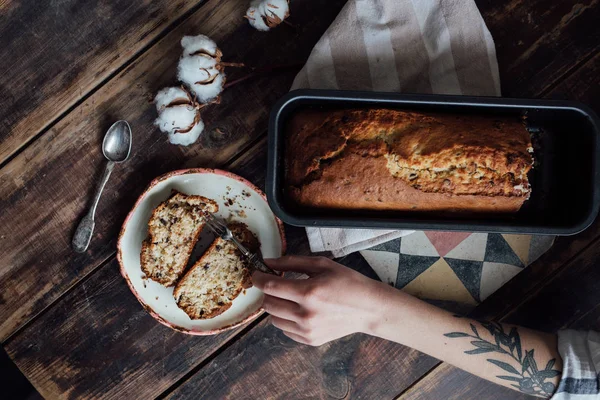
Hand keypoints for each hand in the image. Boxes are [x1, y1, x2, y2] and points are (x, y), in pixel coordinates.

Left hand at [252, 256, 389, 345]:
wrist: (368, 309)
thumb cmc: (348, 282)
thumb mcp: (322, 264)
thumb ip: (291, 262)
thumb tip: (268, 262)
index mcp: (308, 292)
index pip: (270, 287)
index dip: (258, 279)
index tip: (256, 274)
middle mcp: (306, 315)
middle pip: (268, 304)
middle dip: (267, 292)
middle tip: (276, 284)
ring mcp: (307, 330)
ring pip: (273, 319)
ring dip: (276, 306)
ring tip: (291, 298)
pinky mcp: (310, 340)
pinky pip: (285, 330)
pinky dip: (286, 319)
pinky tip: (300, 310)